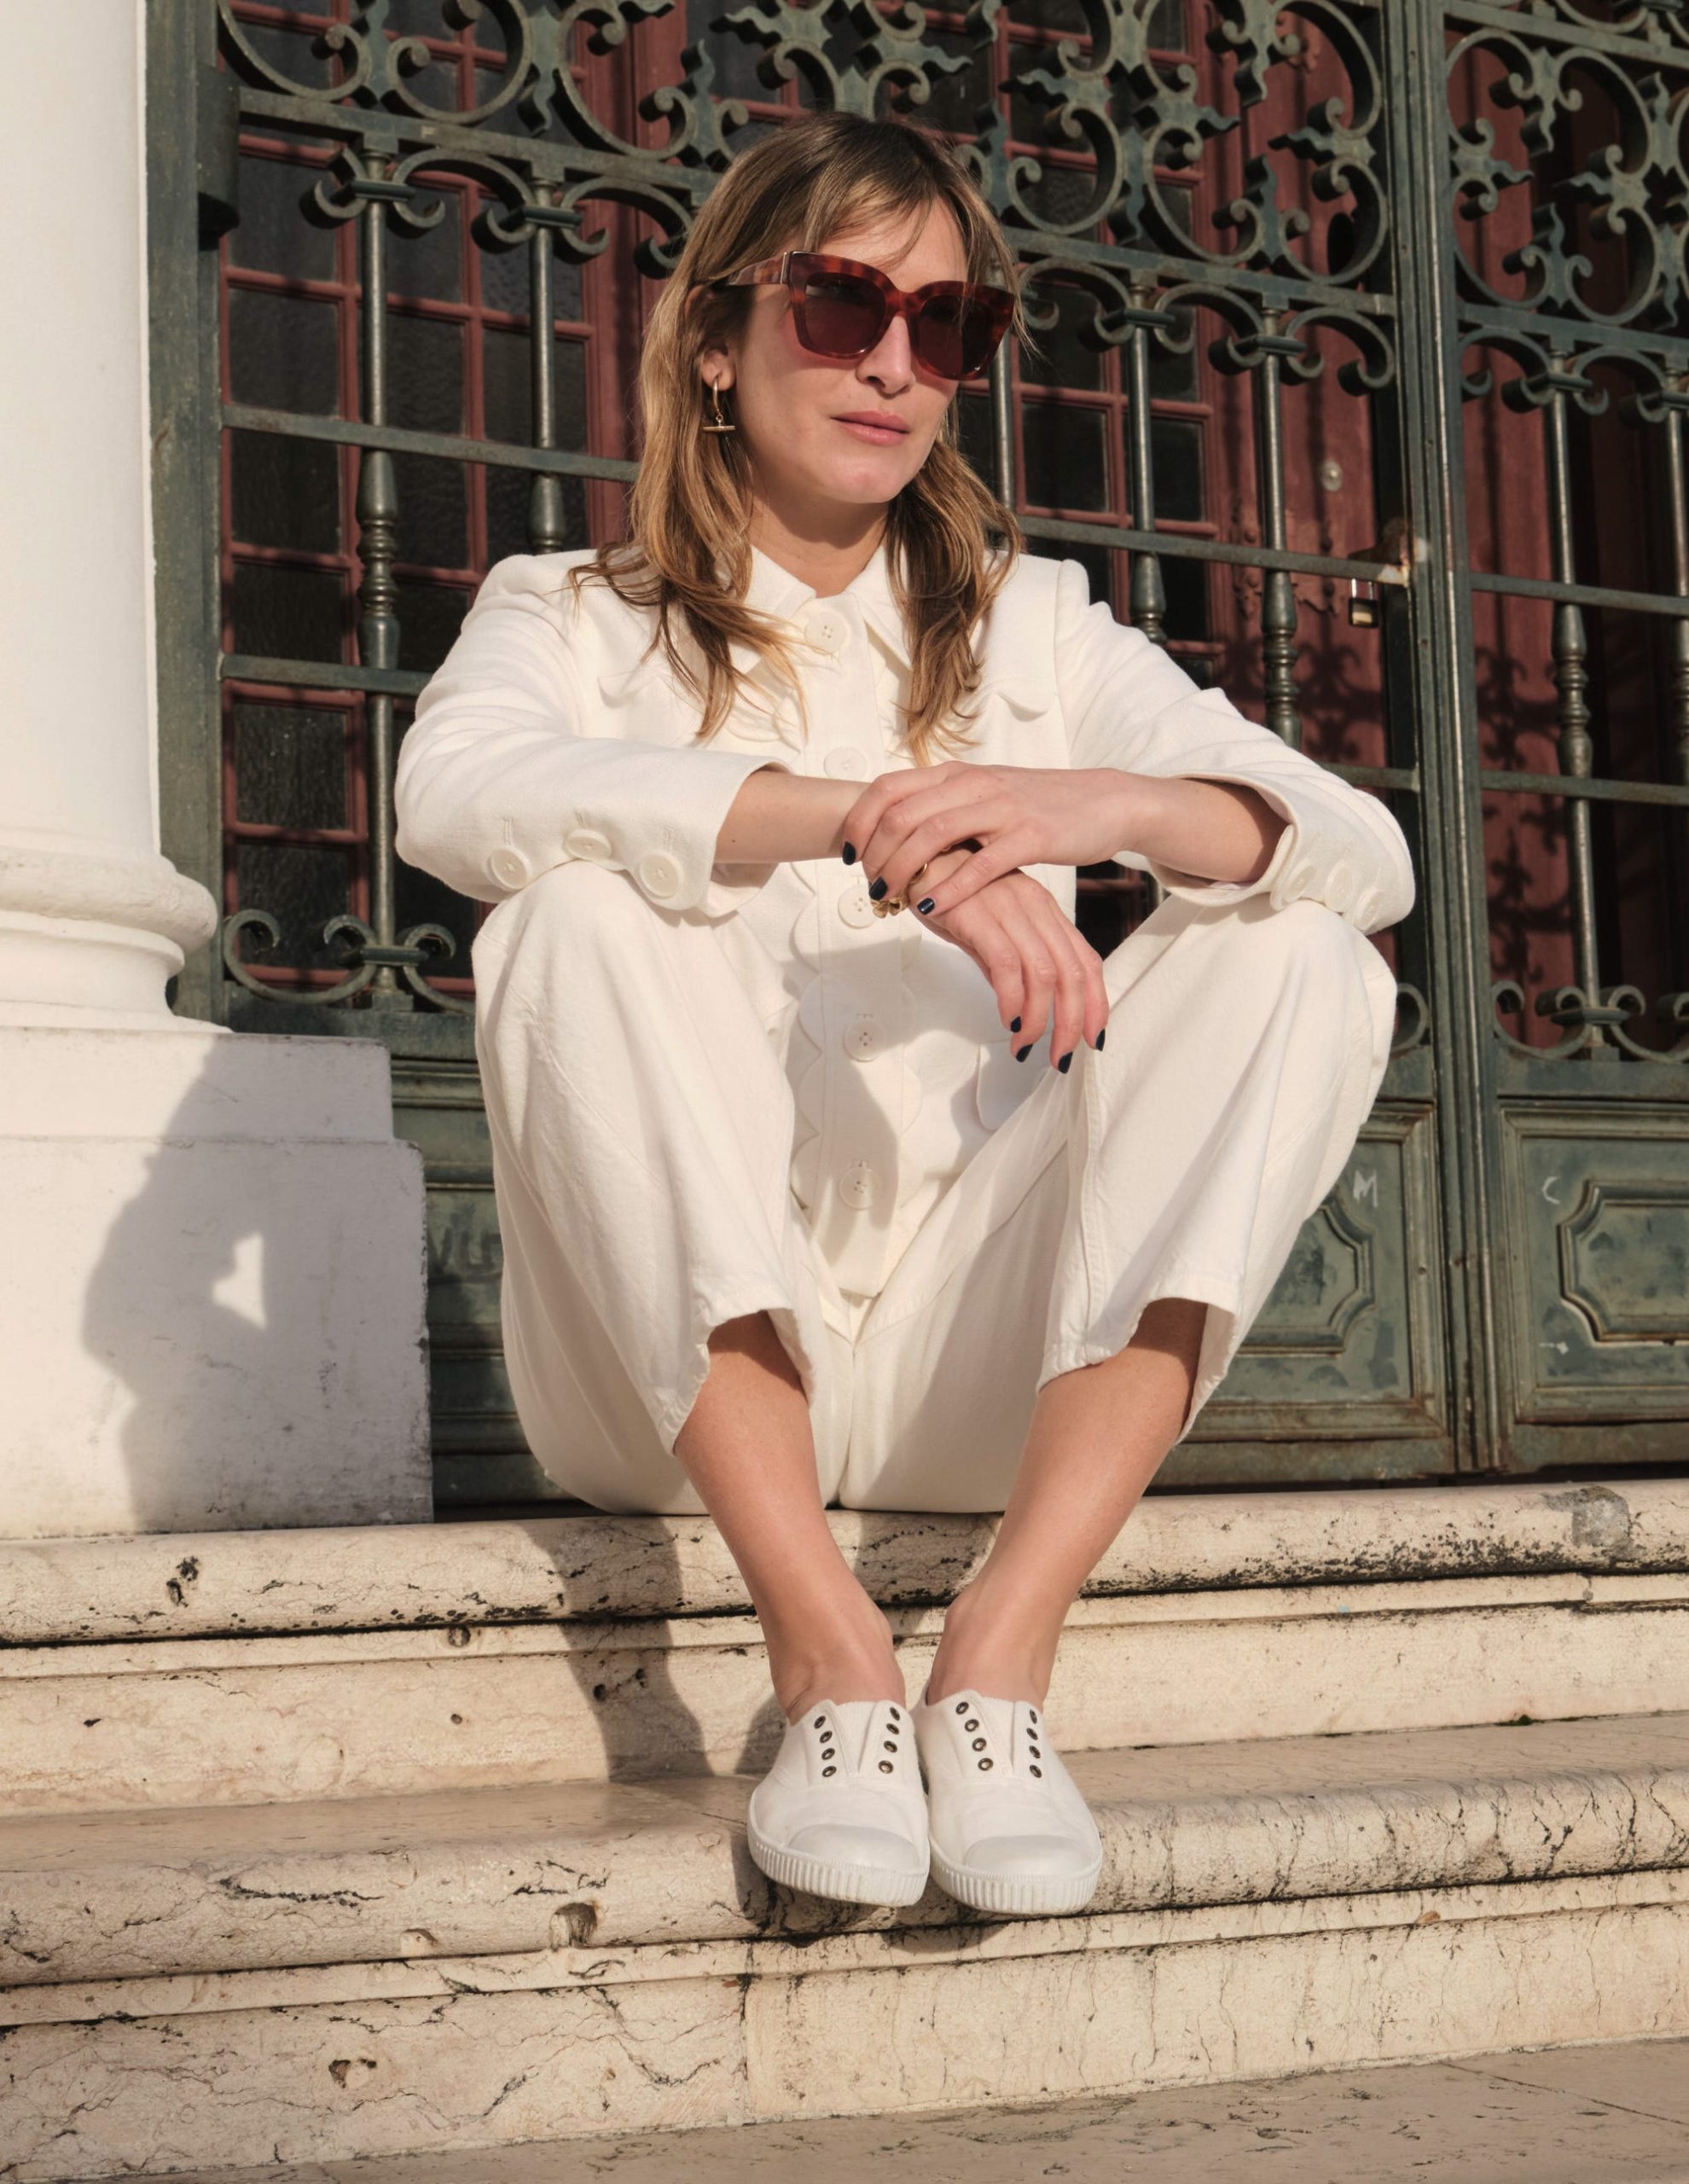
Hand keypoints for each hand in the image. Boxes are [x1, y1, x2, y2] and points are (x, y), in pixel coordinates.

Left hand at [843, 763, 1137, 916]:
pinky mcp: (1029, 837)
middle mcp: (972, 785)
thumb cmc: (1037, 804)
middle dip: (873, 852)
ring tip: (886, 895)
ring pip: (933, 835)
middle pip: (901, 814)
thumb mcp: (982, 795)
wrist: (1102, 801)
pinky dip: (950, 887)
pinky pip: (980, 864)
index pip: (888, 788)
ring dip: (902, 868)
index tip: (846, 852)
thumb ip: (942, 805)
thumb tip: (895, 827)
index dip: (860, 821)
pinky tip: (930, 906)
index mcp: (956, 775)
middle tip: (865, 882)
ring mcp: (1001, 809)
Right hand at [910, 846, 1107, 1067]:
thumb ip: (1005, 960)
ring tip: (1026, 1045)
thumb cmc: (944, 885)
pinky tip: (1008, 1020)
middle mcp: (1034, 907)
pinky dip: (1012, 999)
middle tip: (1060, 1056)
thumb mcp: (986, 924)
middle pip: (1073, 973)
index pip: (1085, 961)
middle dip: (1072, 1022)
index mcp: (1042, 909)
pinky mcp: (979, 914)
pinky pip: (1007, 964)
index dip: (1095, 1003)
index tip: (1091, 1037)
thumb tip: (1016, 1002)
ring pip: (1044, 973)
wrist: (908, 848)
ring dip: (1040, 1019)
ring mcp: (1009, 908)